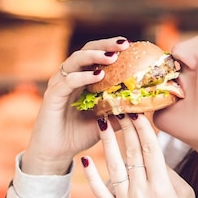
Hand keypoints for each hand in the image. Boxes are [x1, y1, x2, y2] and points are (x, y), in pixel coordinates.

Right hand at [21, 37, 129, 174]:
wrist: (56, 154)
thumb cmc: (79, 135)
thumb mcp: (107, 122)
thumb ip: (121, 111)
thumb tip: (144, 105)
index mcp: (82, 79)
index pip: (97, 56)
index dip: (112, 48)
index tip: (131, 45)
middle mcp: (70, 77)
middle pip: (86, 50)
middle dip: (105, 45)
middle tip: (124, 44)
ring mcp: (60, 85)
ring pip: (75, 61)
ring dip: (94, 56)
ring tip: (112, 56)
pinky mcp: (52, 96)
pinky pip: (67, 81)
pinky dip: (82, 76)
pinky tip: (98, 75)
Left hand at [82, 113, 197, 197]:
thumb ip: (170, 175)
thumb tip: (155, 156)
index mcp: (162, 188)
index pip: (150, 150)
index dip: (142, 129)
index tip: (136, 111)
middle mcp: (141, 193)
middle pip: (131, 154)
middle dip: (124, 128)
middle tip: (118, 108)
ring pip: (114, 167)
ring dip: (107, 143)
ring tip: (101, 123)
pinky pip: (100, 192)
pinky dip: (92, 175)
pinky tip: (87, 158)